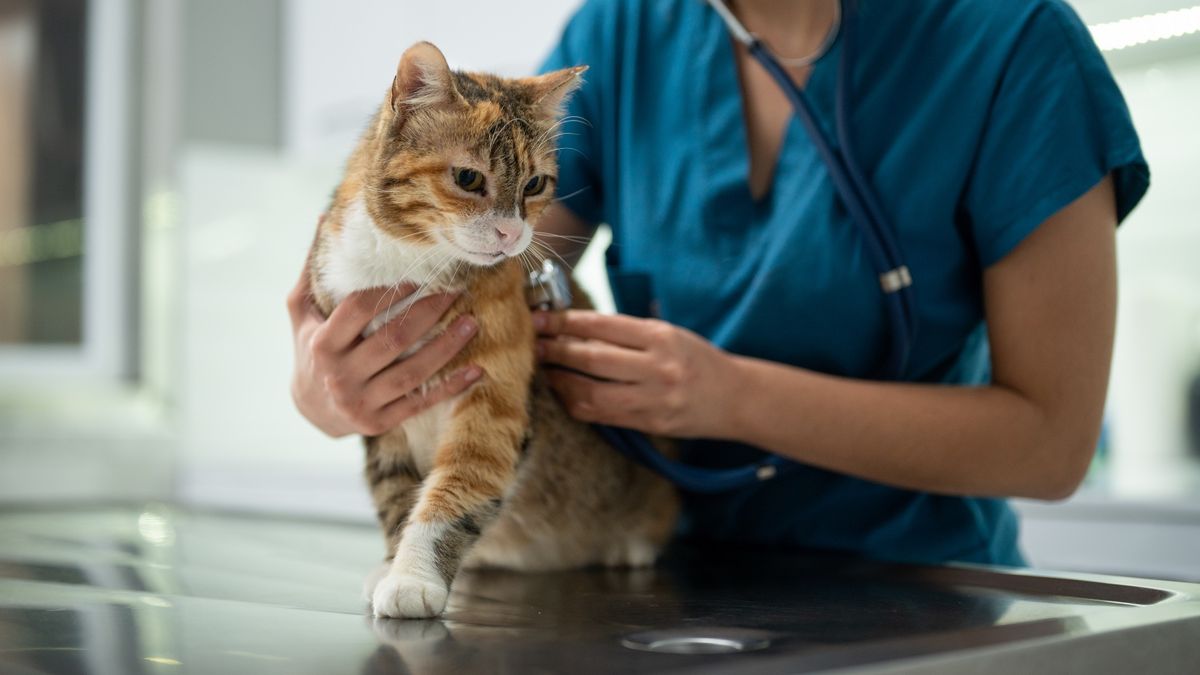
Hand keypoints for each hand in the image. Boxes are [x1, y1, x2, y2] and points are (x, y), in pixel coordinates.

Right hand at [287, 263, 481, 437]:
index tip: (417, 275)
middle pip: (392, 339)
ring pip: (412, 372)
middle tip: (457, 291)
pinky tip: (476, 371)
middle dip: (428, 313)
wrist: (310, 410)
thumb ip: (312, 270)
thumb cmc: (310, 349)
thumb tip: (323, 218)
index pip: (358, 310)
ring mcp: (360, 403)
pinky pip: (420, 403)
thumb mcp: (301, 311)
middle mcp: (339, 376)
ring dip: (446, 348)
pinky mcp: (379, 423)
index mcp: (322, 343)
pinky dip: (450, 388)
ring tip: (472, 323)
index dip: (389, 291)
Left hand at [533, 310, 739, 437]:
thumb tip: (575, 328)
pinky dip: (577, 403)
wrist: (735, 398)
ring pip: (591, 393)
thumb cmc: (698, 360)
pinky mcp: (649, 423)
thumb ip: (628, 333)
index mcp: (661, 337)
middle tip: (532, 344)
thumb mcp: (669, 334)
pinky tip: (565, 393)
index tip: (540, 319)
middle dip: (556, 351)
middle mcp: (657, 368)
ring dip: (561, 382)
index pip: (603, 326)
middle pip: (592, 359)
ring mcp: (653, 399)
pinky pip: (601, 415)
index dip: (566, 323)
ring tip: (544, 371)